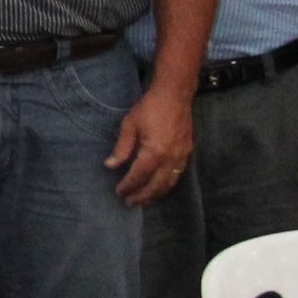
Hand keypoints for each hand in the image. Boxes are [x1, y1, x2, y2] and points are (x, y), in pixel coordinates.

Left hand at [105, 83, 195, 205]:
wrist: (175, 94)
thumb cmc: (150, 107)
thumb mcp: (129, 125)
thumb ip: (121, 148)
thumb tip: (110, 165)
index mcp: (154, 152)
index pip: (138, 176)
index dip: (128, 186)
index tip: (119, 192)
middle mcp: (170, 158)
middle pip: (155, 186)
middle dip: (142, 196)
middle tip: (130, 203)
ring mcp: (181, 156)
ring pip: (169, 183)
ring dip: (155, 194)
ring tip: (143, 199)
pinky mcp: (187, 152)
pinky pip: (177, 175)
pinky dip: (167, 184)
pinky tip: (159, 186)